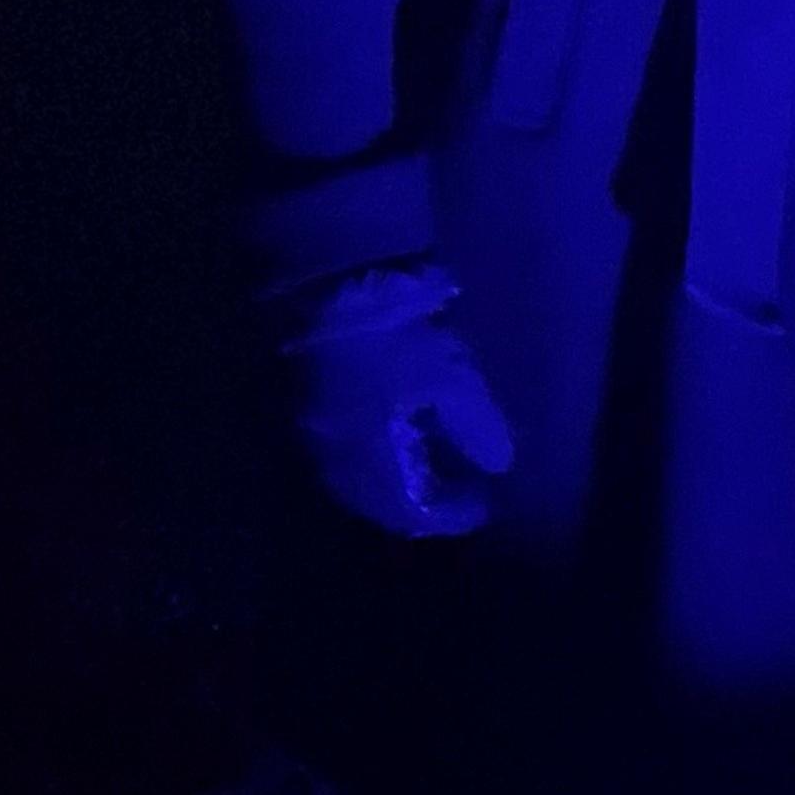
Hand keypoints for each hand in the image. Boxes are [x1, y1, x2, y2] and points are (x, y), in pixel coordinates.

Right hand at [287, 265, 517, 537]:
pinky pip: (339, 454)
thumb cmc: (395, 335)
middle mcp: (334, 465)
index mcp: (370, 465)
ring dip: (393, 482)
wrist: (323, 280)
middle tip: (456, 489)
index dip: (452, 513)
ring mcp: (309, 439)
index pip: (415, 513)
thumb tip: (499, 463)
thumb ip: (477, 426)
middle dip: (420, 503)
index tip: (483, 503)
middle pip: (381, 505)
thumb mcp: (451, 376)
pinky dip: (370, 458)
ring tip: (428, 465)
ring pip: (356, 483)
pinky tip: (391, 438)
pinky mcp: (295, 409)